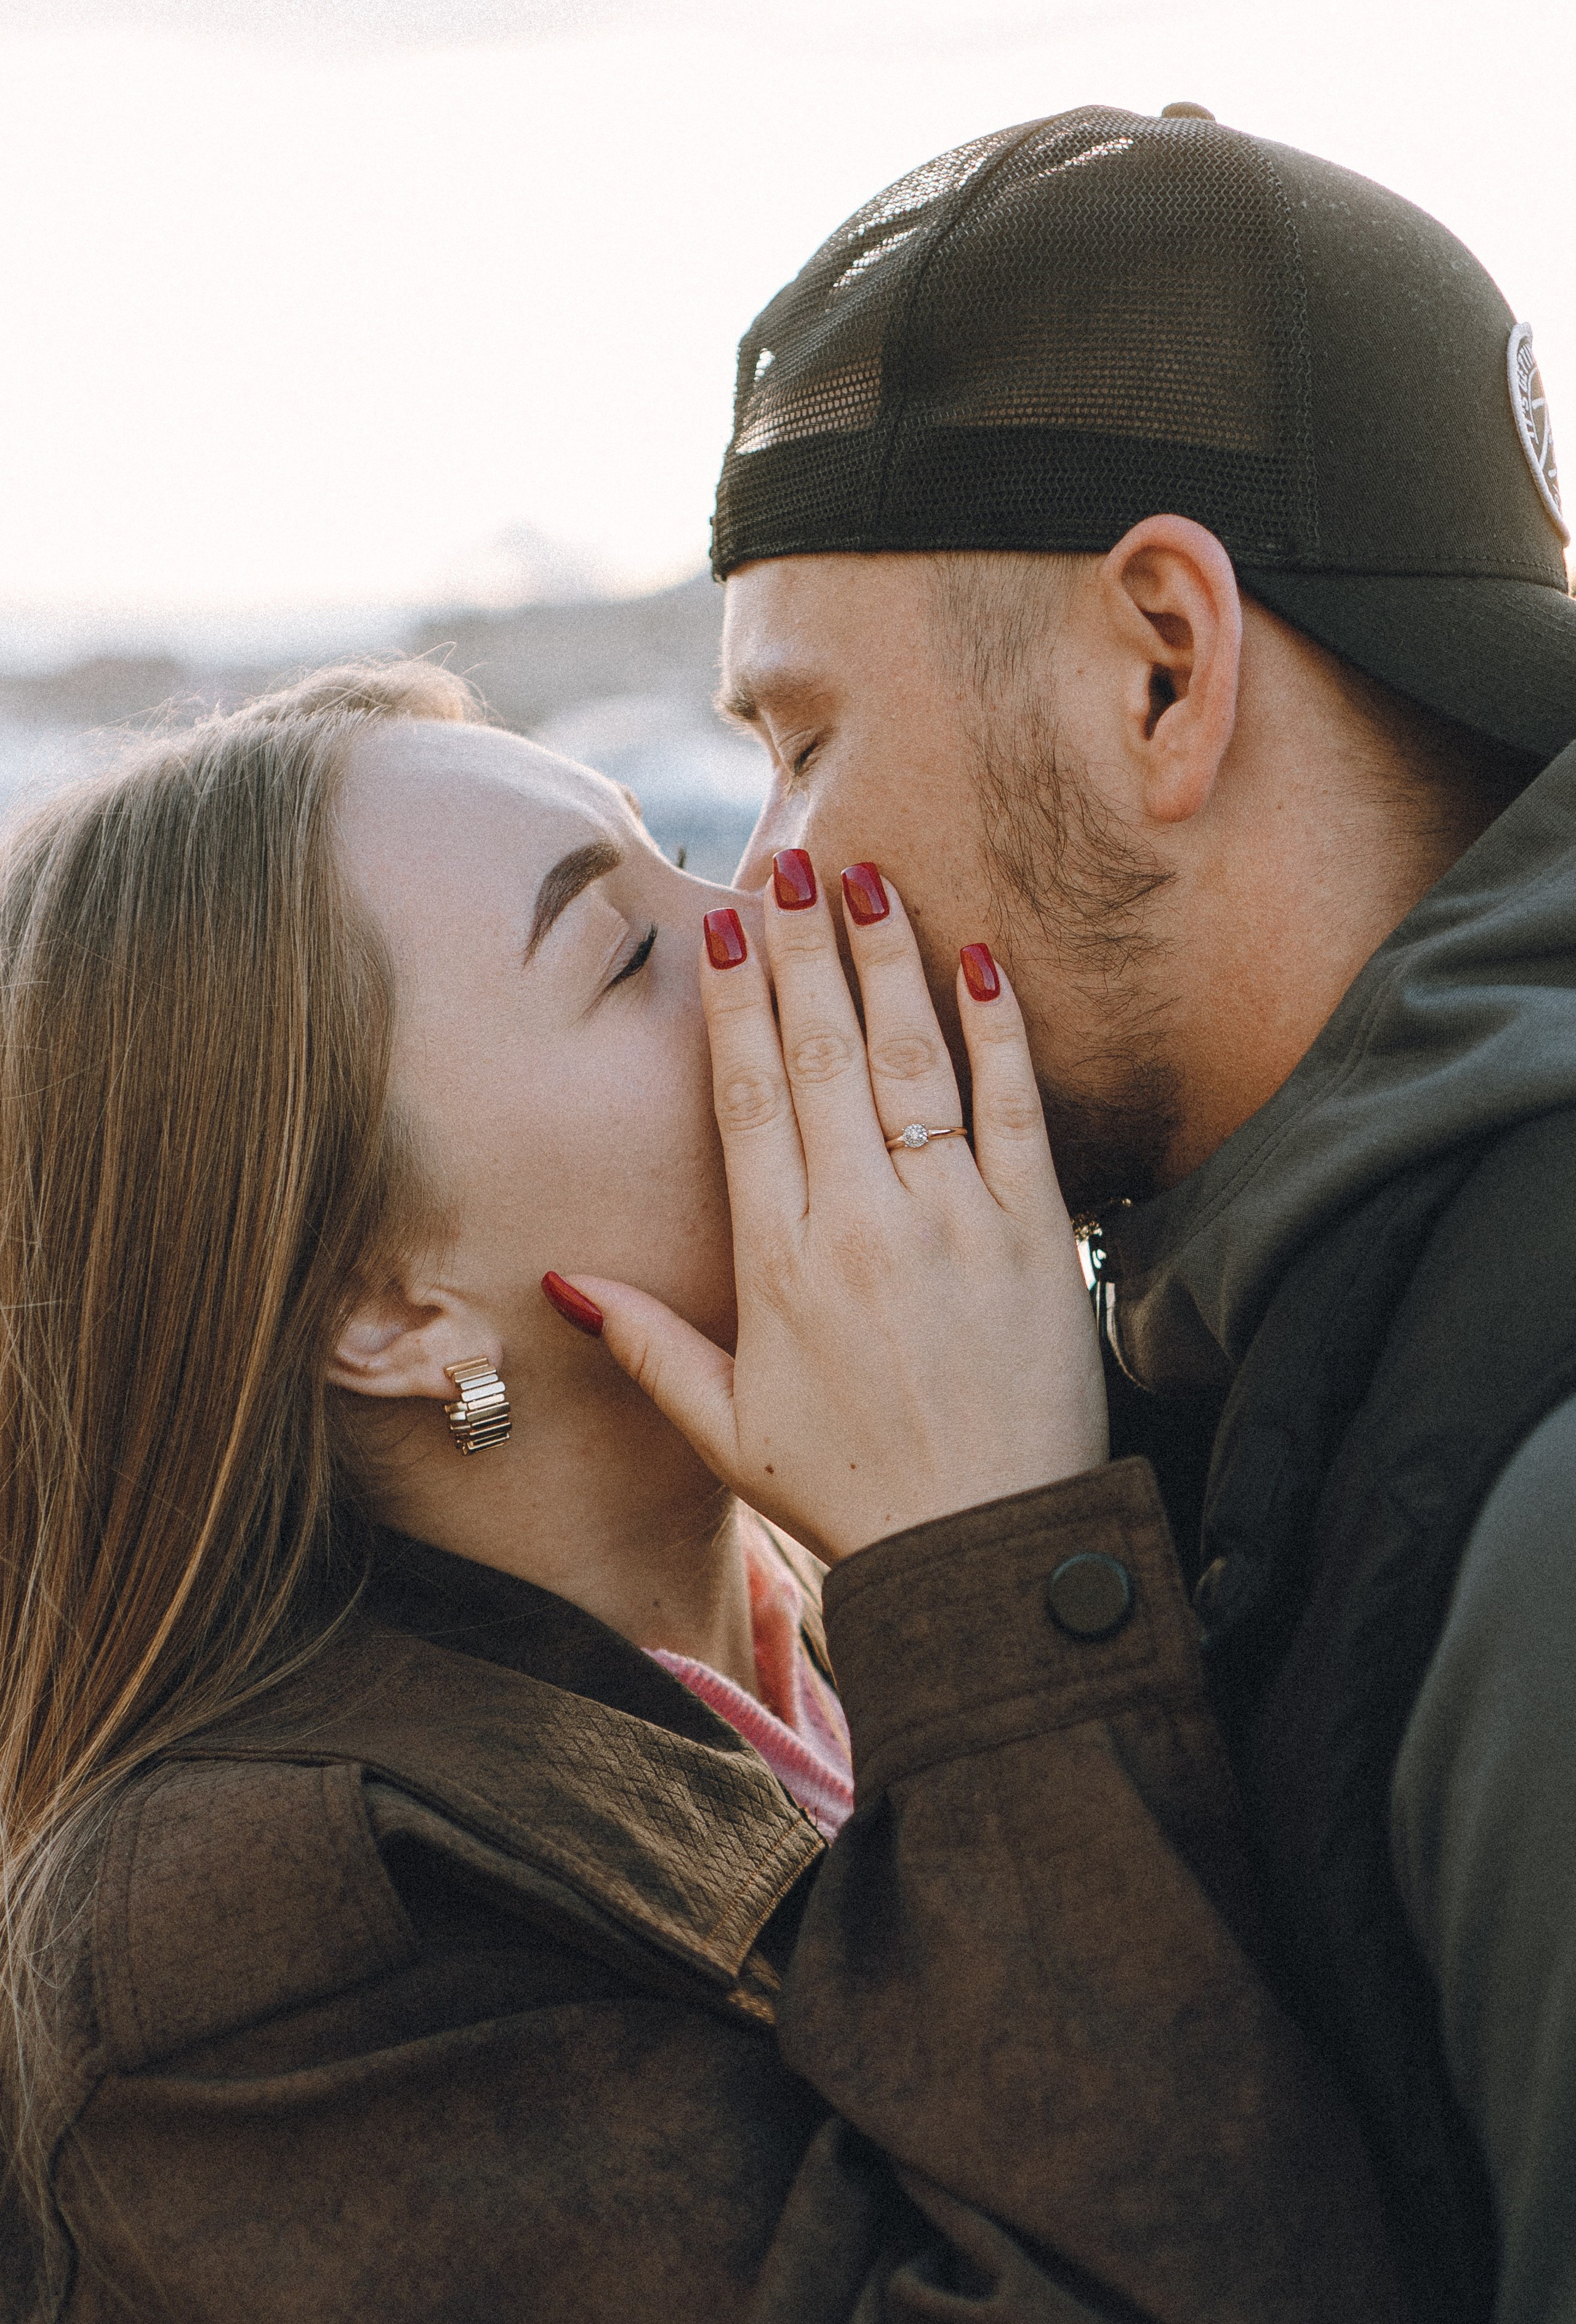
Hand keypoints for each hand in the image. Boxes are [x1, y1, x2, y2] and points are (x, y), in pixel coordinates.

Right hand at [550, 857, 1107, 1563]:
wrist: (989, 1551)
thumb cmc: (853, 1493)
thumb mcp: (728, 1431)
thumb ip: (647, 1346)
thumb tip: (564, 1280)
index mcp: (778, 1265)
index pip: (749, 1102)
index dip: (733, 1007)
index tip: (723, 930)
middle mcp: (860, 1227)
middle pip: (823, 1056)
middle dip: (801, 951)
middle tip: (788, 866)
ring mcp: (953, 1222)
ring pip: (911, 1061)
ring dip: (888, 961)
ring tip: (869, 879)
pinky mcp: (1035, 1235)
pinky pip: (1015, 1109)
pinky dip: (999, 1031)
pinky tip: (981, 959)